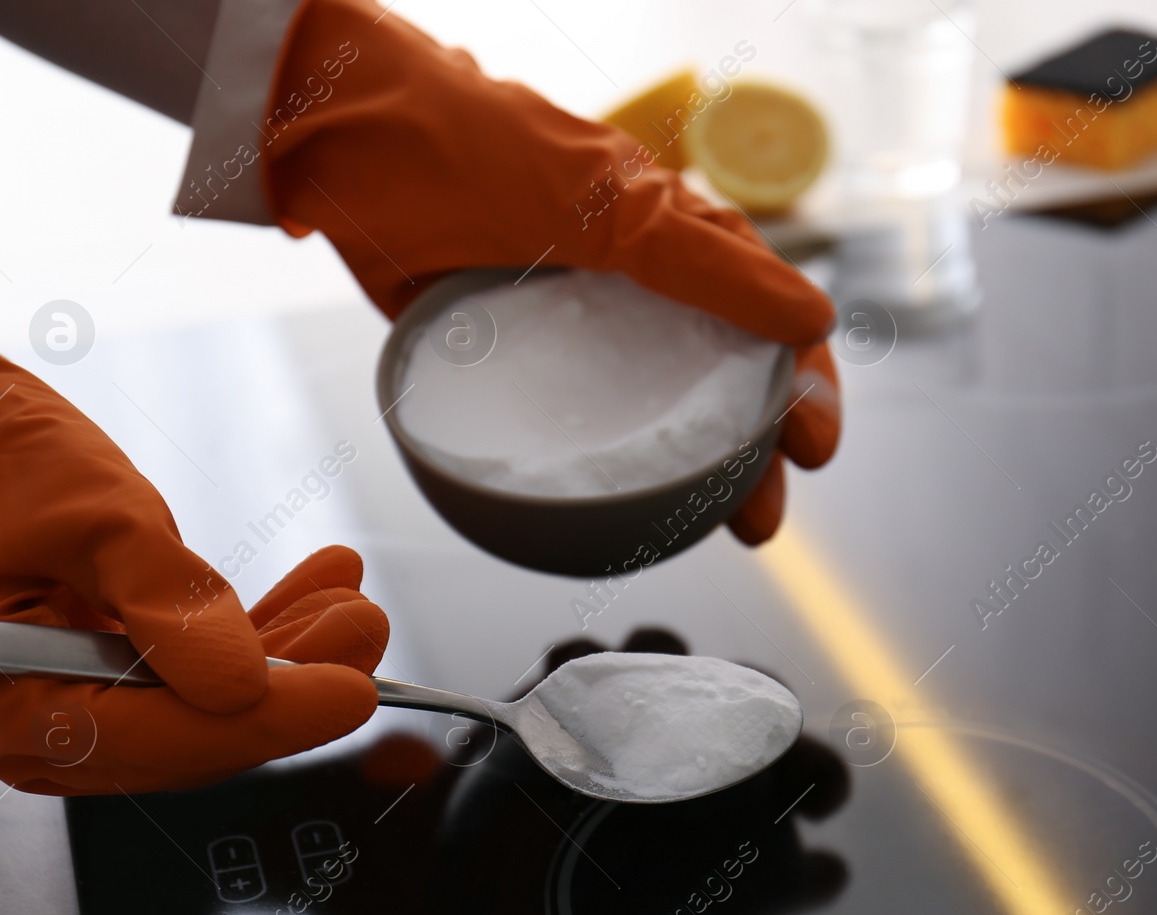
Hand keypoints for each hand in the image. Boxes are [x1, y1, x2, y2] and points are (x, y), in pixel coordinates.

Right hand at [0, 302, 386, 793]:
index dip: (266, 722)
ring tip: (351, 603)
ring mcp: (55, 702)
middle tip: (366, 629)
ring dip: (282, 655)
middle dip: (289, 684)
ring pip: (194, 705)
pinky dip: (246, 635)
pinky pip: (179, 672)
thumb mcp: (85, 511)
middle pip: (186, 734)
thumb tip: (242, 680)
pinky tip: (309, 592)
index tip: (350, 692)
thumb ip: (163, 599)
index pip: (156, 739)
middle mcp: (24, 724)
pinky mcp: (85, 671)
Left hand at [258, 0, 839, 542]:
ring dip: (692, 474)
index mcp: (675, 237)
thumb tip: (814, 320)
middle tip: (761, 518)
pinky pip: (577, 420)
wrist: (341, 142)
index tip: (815, 445)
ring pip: (655, 410)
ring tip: (711, 530)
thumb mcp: (603, 204)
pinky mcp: (516, 356)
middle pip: (720, 380)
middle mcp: (636, 285)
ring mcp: (576, 325)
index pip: (768, 320)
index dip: (805, 385)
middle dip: (756, 453)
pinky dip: (607, 467)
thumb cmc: (474, 148)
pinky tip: (617, 509)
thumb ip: (706, 260)